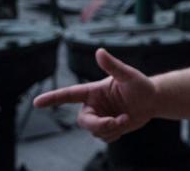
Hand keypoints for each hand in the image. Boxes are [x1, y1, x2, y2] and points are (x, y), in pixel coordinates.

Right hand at [33, 48, 156, 142]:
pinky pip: (104, 138)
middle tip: (116, 122)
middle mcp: (93, 105)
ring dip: (112, 128)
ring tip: (126, 118)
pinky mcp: (107, 128)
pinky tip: (125, 123)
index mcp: (93, 91)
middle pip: (83, 121)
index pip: (68, 94)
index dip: (52, 98)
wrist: (152, 101)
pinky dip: (115, 134)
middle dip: (98, 124)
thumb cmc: (140, 85)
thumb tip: (99, 51)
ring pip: (95, 131)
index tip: (36, 102)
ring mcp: (100, 117)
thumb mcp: (128, 74)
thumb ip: (113, 66)